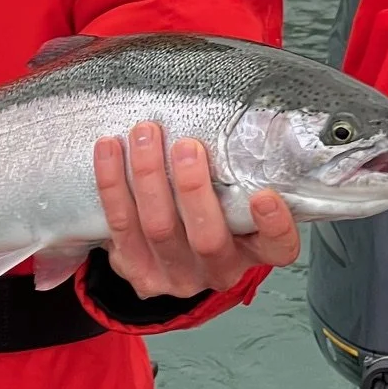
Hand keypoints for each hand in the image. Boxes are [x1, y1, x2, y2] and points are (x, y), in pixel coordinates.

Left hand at [97, 124, 299, 298]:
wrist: (170, 256)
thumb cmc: (212, 211)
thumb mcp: (236, 200)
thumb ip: (241, 173)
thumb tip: (245, 115)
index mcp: (253, 251)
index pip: (278, 247)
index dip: (275, 226)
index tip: (265, 195)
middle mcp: (216, 269)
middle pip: (207, 238)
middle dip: (193, 189)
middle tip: (186, 146)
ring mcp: (174, 274)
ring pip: (158, 227)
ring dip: (148, 175)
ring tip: (145, 134)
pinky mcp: (135, 268)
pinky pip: (119, 223)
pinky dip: (112, 182)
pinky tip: (109, 148)